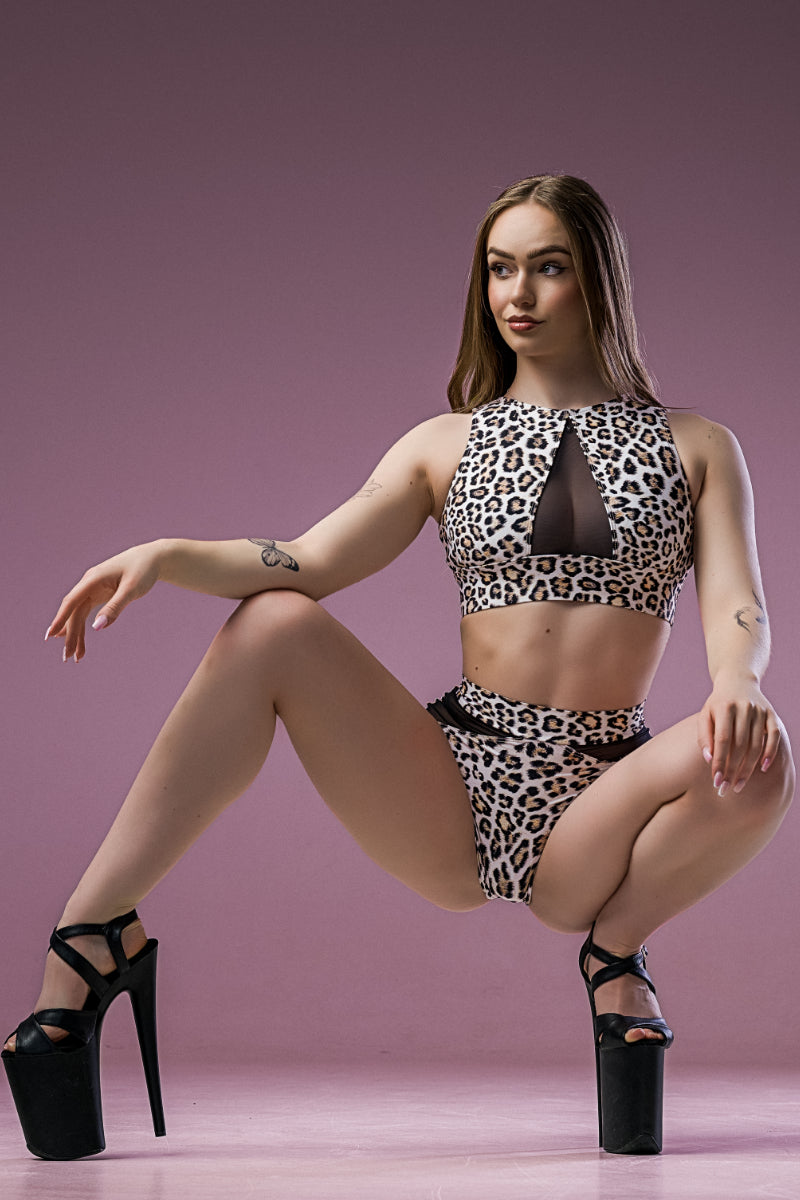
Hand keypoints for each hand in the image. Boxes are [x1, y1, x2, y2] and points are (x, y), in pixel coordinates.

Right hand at [45, 542, 163, 661]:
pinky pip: (86, 613)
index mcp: (93, 579)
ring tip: (76, 657)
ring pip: (78, 614)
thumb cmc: (142, 571)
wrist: (151, 558)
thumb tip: (97, 627)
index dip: (60, 619)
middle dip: (70, 634)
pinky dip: (84, 627)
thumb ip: (114, 608)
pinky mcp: (98, 595)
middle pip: (74, 612)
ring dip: (76, 634)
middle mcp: (88, 584)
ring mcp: (92, 590)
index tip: (51, 635)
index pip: (72, 601)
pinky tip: (79, 641)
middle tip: (68, 657)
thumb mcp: (131, 590)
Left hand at [697, 674, 781, 795]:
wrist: (737, 680)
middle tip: (726, 789)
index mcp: (724, 708)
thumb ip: (704, 736)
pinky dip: (770, 753)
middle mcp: (744, 708)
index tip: (716, 781)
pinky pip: (774, 736)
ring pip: (756, 745)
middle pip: (739, 746)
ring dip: (748, 768)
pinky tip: (763, 769)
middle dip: (732, 770)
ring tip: (739, 785)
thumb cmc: (717, 704)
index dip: (719, 761)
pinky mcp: (772, 714)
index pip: (722, 740)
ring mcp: (760, 711)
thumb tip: (708, 759)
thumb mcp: (705, 715)